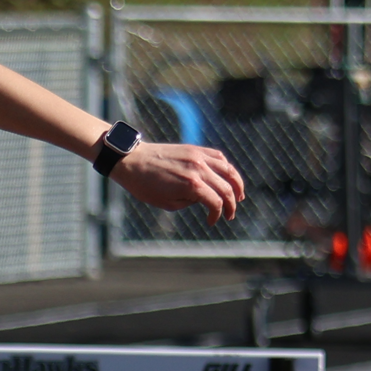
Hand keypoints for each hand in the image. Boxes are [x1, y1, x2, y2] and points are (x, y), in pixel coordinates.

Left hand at [110, 142, 245, 224]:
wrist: (131, 160)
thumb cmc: (144, 185)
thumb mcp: (167, 202)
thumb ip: (189, 201)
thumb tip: (203, 197)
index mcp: (192, 185)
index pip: (216, 202)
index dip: (217, 215)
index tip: (212, 221)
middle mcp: (199, 169)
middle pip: (226, 188)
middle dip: (231, 204)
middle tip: (230, 214)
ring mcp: (198, 157)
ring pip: (228, 170)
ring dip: (237, 184)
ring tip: (239, 196)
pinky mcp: (194, 149)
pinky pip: (218, 157)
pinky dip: (226, 167)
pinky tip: (227, 177)